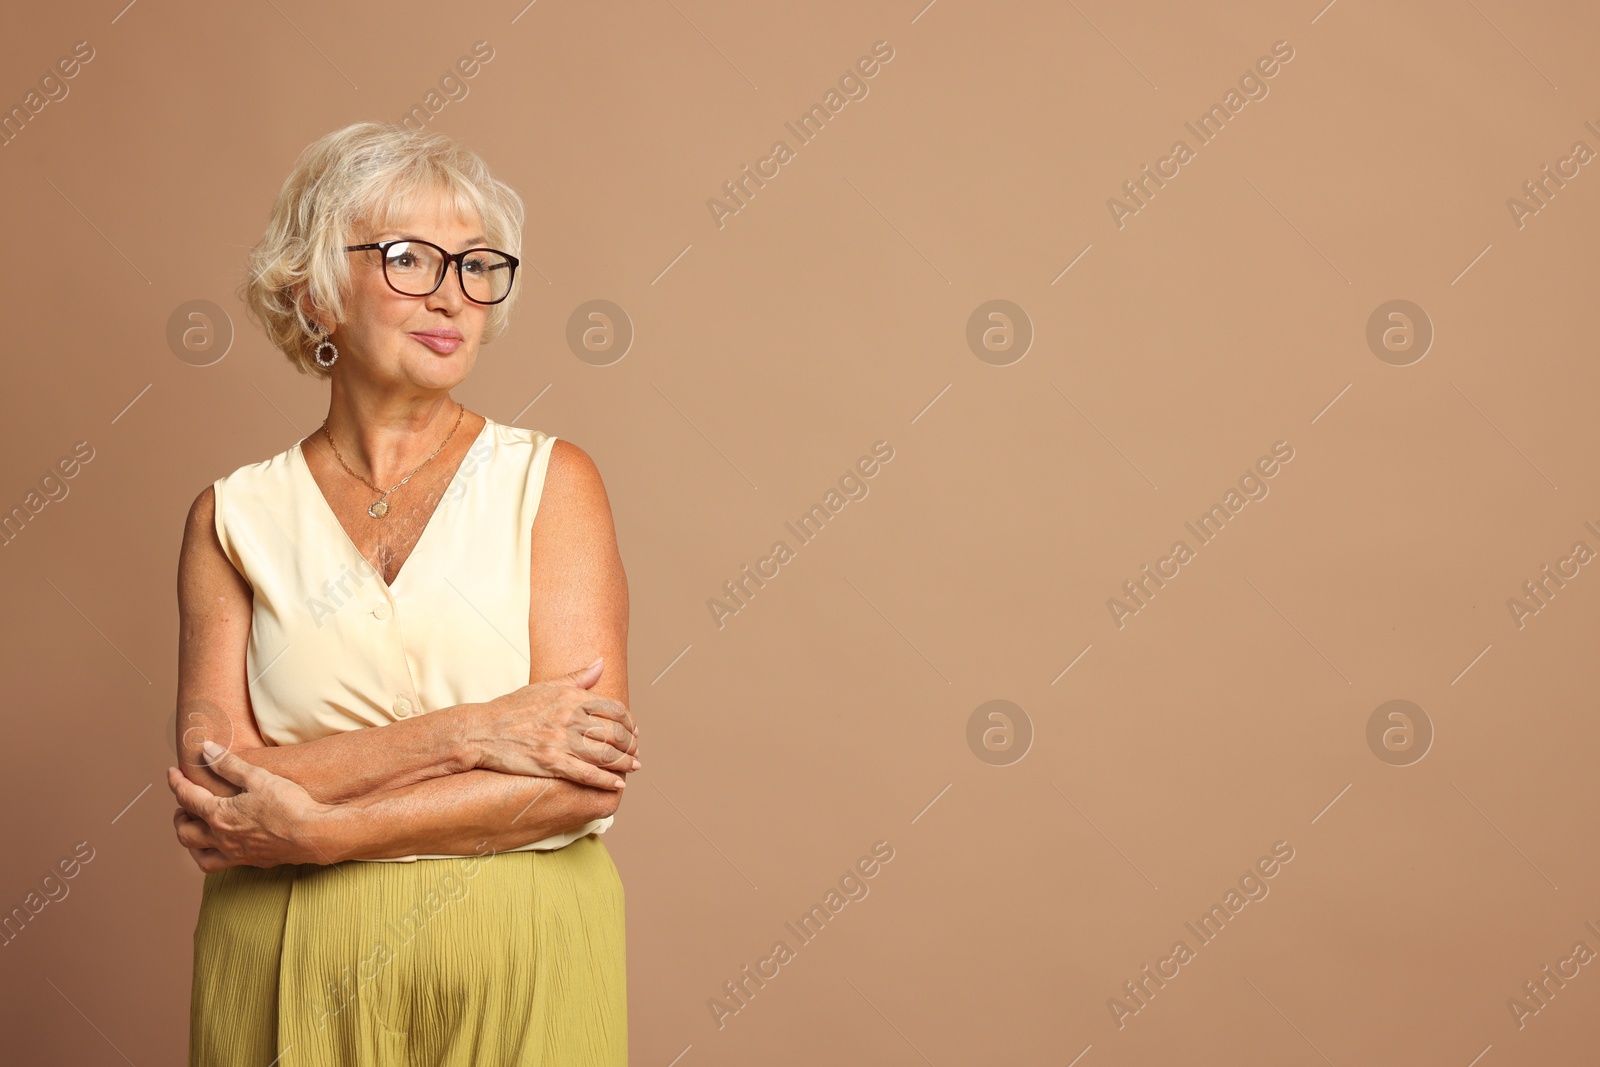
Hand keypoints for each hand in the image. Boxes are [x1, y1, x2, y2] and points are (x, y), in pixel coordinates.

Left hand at [167, 741, 341, 871]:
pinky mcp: (249, 861)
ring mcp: (234, 853)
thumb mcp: (257, 777)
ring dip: (189, 840)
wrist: (313, 835)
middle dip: (179, 815)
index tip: (172, 772)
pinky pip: (218, 865)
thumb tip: (206, 750)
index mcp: (219, 815)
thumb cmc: (288, 805)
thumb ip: (228, 765)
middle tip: (183, 803)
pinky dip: (209, 855)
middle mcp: (221, 838)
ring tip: (193, 827)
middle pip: (184, 830)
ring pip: (197, 853)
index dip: (176, 782)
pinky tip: (219, 846)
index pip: (187, 797)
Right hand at [463, 658, 639, 788]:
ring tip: (634, 766)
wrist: (481, 730)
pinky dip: (606, 780)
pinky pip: (586, 774)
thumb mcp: (546, 686)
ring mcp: (561, 741)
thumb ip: (577, 677)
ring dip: (625, 762)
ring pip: (605, 754)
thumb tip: (601, 663)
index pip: (614, 709)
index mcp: (571, 697)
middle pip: (615, 732)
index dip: (629, 721)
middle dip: (631, 743)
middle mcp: (570, 717)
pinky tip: (618, 785)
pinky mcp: (551, 763)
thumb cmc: (513, 708)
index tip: (634, 730)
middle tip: (636, 751)